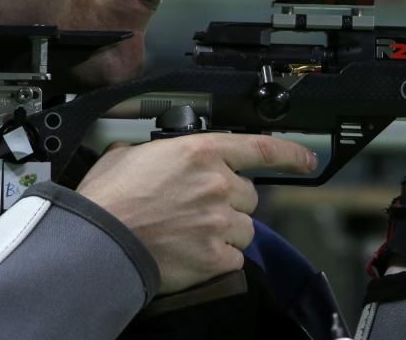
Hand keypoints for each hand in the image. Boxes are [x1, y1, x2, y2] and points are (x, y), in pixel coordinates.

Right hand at [77, 133, 316, 293]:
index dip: (291, 153)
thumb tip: (151, 155)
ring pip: (245, 227)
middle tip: (200, 209)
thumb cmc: (108, 200)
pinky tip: (193, 253)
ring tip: (192, 233)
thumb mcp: (128, 155)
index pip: (262, 148)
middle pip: (249, 194)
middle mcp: (217, 183)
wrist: (98, 242)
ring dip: (226, 230)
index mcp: (200, 152)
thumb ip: (154, 151)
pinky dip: (219, 257)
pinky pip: (234, 257)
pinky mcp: (215, 255)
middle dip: (230, 201)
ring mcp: (219, 221)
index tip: (307, 159)